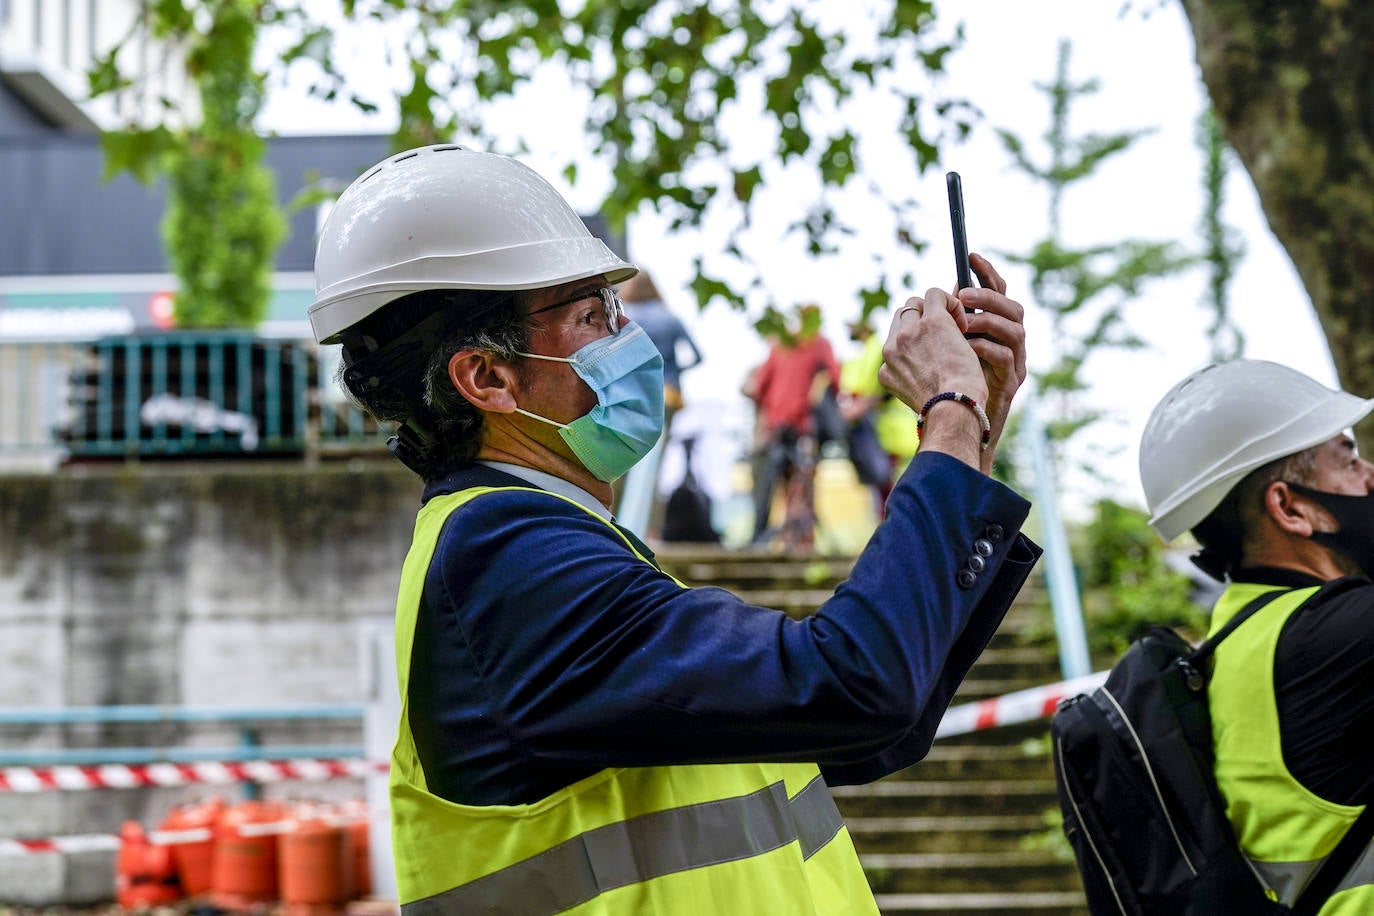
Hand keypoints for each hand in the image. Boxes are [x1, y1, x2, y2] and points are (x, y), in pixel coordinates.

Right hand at [878, 286, 986, 466]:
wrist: (954, 408)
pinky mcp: (931, 321)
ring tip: (956, 328)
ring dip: (935, 310)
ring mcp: (908, 333)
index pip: (896, 340)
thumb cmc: (947, 408)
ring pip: (915, 303)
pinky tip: (962, 322)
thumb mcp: (921, 395)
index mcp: (886, 369)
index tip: (934, 348)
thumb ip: (917, 377)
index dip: (916, 338)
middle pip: (901, 317)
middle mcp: (891, 349)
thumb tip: (932, 366)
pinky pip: (935, 294)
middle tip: (946, 336)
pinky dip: (950, 302)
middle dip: (922, 319)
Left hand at [959, 253, 1026, 465]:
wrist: (962, 422)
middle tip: (961, 295)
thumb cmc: (953, 382)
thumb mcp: (946, 346)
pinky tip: (966, 349)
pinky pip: (1006, 357)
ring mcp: (1016, 360)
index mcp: (996, 326)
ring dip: (986, 321)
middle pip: (1012, 306)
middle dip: (986, 296)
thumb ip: (946, 322)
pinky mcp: (1013, 381)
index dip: (986, 271)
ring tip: (963, 324)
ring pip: (1014, 329)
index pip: (998, 291)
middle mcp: (1011, 340)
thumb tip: (929, 296)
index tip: (969, 254)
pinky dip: (985, 349)